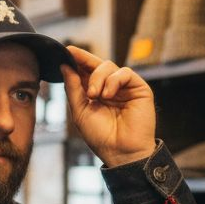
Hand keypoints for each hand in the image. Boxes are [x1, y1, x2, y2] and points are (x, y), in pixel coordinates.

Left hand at [61, 46, 156, 166]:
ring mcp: (125, 88)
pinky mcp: (139, 89)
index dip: (77, 60)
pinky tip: (107, 95)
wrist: (120, 152)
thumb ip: (73, 88)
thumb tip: (65, 66)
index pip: (86, 71)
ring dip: (98, 78)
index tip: (66, 51)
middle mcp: (111, 88)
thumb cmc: (101, 136)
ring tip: (94, 95)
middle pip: (97, 64)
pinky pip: (125, 73)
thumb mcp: (80, 111)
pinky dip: (113, 81)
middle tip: (72, 60)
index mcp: (96, 93)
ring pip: (109, 66)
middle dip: (84, 61)